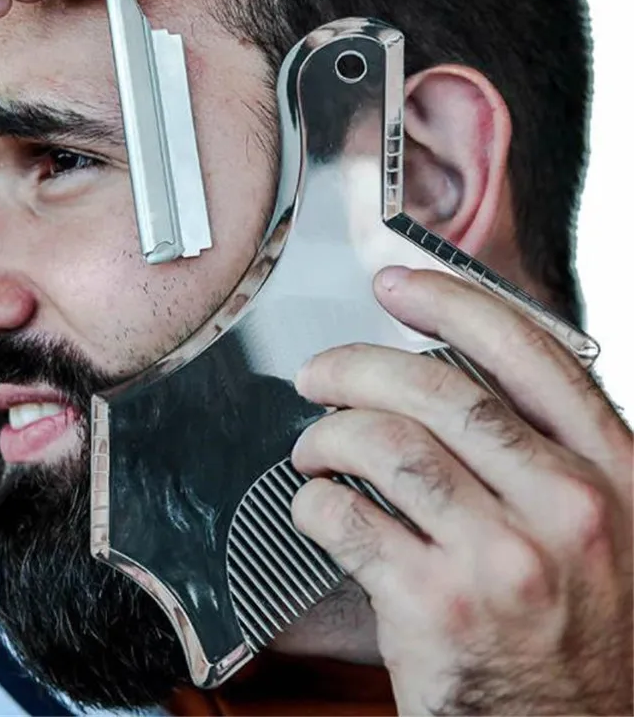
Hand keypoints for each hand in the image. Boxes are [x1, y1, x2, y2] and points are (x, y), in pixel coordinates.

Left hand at [291, 266, 632, 715]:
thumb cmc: (571, 629)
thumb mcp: (594, 528)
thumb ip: (538, 452)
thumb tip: (449, 378)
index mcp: (613, 473)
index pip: (527, 354)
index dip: (453, 301)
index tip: (395, 284)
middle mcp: (569, 508)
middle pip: (441, 392)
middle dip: (359, 367)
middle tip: (317, 373)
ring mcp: (506, 560)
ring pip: (388, 446)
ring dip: (328, 434)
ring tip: (311, 447)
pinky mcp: (440, 607)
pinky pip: (349, 519)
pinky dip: (314, 501)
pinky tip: (315, 506)